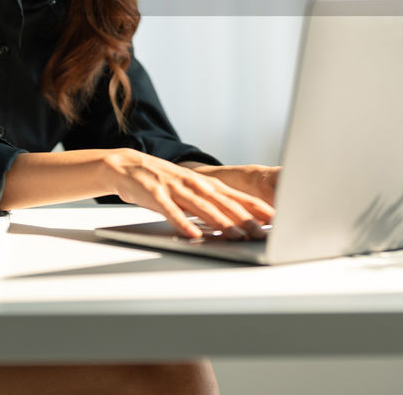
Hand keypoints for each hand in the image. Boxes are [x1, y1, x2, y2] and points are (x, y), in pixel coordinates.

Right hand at [103, 149, 274, 239]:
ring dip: (220, 222)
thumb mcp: (191, 189)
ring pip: (202, 207)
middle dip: (244, 219)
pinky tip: (193, 234)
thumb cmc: (164, 182)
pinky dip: (183, 223)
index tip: (274, 219)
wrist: (127, 165)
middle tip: (260, 233)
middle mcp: (194, 184)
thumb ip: (212, 203)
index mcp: (205, 183)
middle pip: (224, 203)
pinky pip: (171, 212)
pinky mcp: (156, 195)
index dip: (256, 207)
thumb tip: (238, 220)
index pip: (236, 196)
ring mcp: (175, 188)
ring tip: (235, 236)